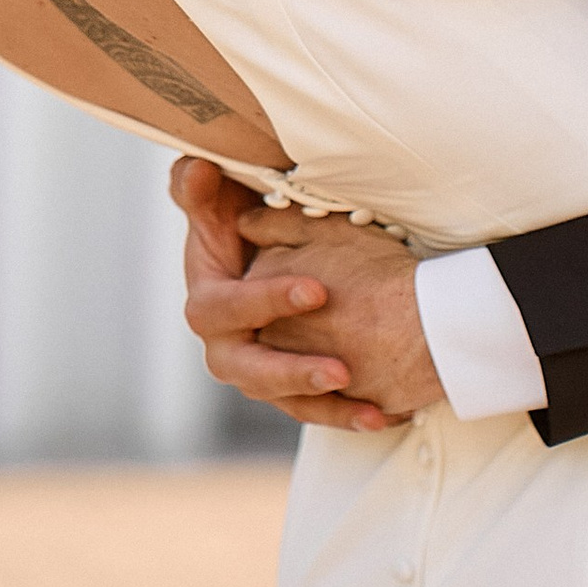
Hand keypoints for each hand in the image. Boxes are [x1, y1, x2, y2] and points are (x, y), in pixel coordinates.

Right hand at [171, 162, 443, 429]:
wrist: (256, 258)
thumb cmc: (233, 223)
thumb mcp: (216, 204)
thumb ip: (201, 190)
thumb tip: (199, 169)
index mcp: (207, 305)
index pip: (225, 310)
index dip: (266, 302)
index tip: (317, 291)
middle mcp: (227, 347)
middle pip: (249, 373)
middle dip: (294, 372)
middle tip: (340, 370)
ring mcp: (258, 373)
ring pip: (287, 402)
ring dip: (329, 408)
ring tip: (372, 411)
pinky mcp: (289, 389)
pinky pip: (315, 410)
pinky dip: (348, 415)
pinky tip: (388, 416)